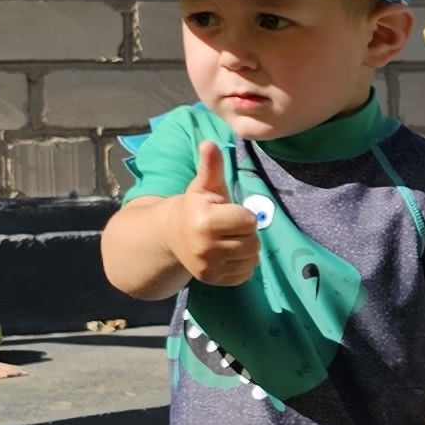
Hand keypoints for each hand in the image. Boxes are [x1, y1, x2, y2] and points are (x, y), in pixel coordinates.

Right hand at [173, 141, 260, 284]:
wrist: (172, 234)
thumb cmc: (196, 206)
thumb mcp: (203, 185)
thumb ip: (211, 166)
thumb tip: (210, 143)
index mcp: (205, 221)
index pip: (248, 220)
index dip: (242, 214)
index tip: (227, 211)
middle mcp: (206, 247)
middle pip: (253, 241)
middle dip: (246, 232)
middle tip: (229, 227)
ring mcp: (209, 267)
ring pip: (252, 259)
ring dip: (247, 248)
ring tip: (230, 239)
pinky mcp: (213, 281)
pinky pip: (245, 274)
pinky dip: (243, 265)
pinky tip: (229, 254)